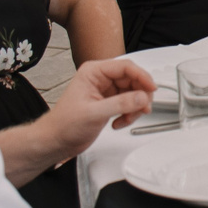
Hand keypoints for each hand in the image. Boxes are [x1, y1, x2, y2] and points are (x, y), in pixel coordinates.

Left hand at [39, 58, 155, 157]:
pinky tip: (119, 122)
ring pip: (134, 93)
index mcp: (93, 72)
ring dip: (135, 108)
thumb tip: (141, 97)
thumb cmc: (64, 124)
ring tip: (126, 119)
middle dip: (140, 96)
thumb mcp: (94, 113)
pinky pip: (129, 104)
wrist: (56, 141)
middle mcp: (101, 79)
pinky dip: (129, 115)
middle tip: (142, 108)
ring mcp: (106, 92)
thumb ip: (120, 104)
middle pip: (133, 80)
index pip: (125, 67)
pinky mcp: (109, 104)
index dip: (142, 76)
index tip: (152, 88)